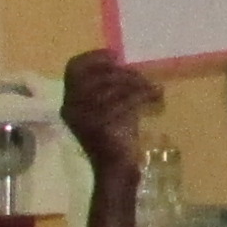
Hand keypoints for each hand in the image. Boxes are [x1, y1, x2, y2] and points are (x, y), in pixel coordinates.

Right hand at [61, 46, 157, 173]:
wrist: (116, 169)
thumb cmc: (116, 138)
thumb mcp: (111, 107)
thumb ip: (112, 88)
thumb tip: (126, 67)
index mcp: (70, 102)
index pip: (73, 69)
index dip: (94, 58)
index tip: (116, 57)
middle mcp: (72, 108)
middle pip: (96, 75)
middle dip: (123, 73)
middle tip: (143, 78)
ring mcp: (85, 118)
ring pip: (112, 87)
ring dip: (137, 85)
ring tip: (153, 89)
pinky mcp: (101, 126)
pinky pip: (124, 102)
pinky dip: (143, 96)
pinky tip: (156, 97)